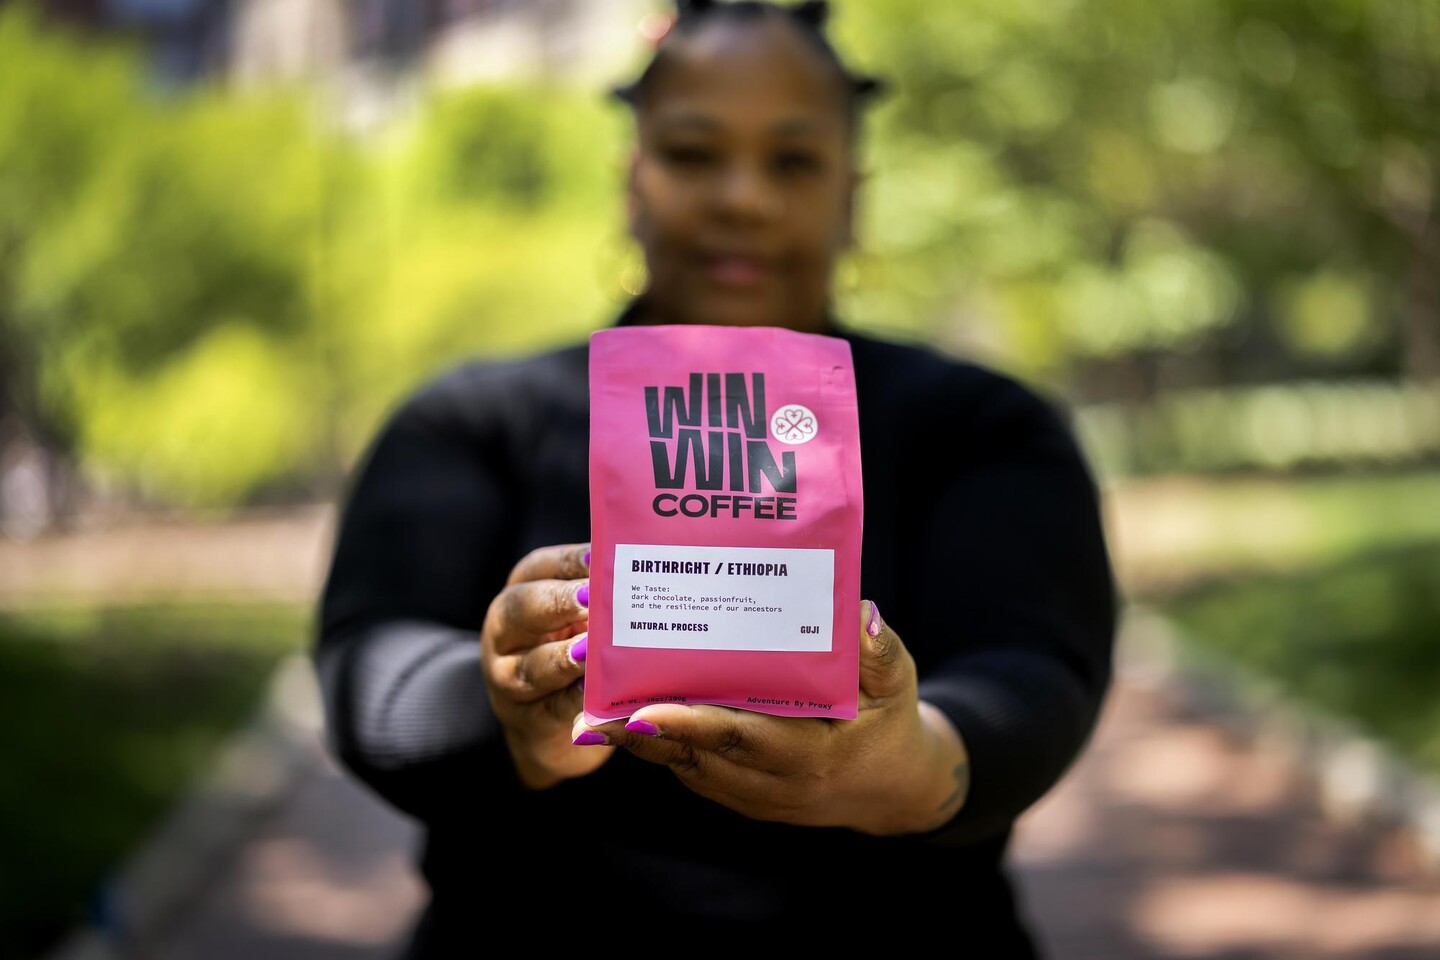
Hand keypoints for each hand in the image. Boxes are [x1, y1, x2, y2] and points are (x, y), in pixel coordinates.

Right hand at [480, 542, 608, 788]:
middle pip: (522, 609)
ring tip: (591, 651)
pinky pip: (551, 707)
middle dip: (558, 602)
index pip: (540, 568)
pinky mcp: (527, 719)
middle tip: (591, 599)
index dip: (568, 561)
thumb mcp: (577, 618)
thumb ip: (599, 593)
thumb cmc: (572, 652)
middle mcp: (506, 631)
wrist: (551, 723)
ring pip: (531, 664)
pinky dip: (573, 701)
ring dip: (563, 658)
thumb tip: (645, 565)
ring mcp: (508, 677)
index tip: (599, 556)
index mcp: (522, 592)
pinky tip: (594, 693)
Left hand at [570, 601, 970, 835]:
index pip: (737, 738)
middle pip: (694, 755)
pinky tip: (628, 713)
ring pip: (685, 765)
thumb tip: (861, 611)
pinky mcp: (742, 796)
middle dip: (638, 729)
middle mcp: (774, 784)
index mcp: (810, 754)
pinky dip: (660, 744)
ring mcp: (754, 796)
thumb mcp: (898, 684)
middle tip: (590, 698)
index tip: (639, 707)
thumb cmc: (890, 724)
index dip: (686, 723)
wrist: (893, 790)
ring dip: (638, 738)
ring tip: (594, 700)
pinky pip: (692, 769)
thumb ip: (879, 651)